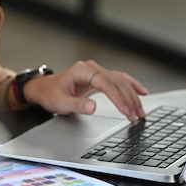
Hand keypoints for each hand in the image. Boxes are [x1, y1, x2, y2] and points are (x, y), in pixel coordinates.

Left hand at [23, 60, 147, 120]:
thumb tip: (93, 107)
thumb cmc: (50, 94)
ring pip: (120, 81)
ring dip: (132, 96)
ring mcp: (96, 71)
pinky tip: (141, 92)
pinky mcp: (99, 77)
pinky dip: (130, 87)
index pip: (106, 83)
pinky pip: (118, 80)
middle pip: (117, 82)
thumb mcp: (60, 103)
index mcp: (83, 71)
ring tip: (140, 111)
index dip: (118, 98)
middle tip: (136, 116)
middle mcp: (91, 68)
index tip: (125, 111)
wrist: (44, 89)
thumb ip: (77, 105)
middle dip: (129, 100)